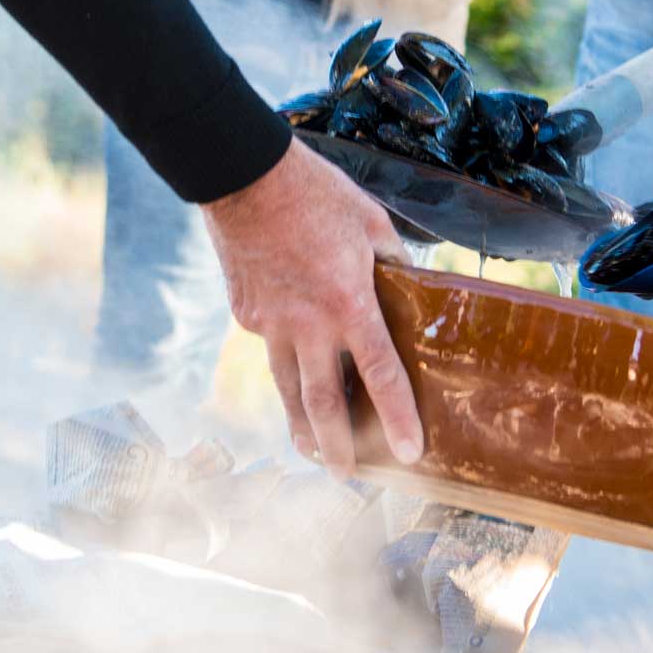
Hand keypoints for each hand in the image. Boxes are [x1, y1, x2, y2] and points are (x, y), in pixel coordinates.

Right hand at [202, 139, 422, 477]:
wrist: (242, 176)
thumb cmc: (316, 193)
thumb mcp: (371, 223)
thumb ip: (393, 263)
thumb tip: (411, 285)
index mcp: (349, 304)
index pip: (381, 376)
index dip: (398, 420)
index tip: (410, 454)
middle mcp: (308, 325)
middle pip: (323, 405)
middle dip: (338, 449)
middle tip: (348, 477)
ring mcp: (271, 324)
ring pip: (287, 390)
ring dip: (302, 427)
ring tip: (313, 452)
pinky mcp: (245, 314)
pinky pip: (270, 348)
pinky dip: (285, 363)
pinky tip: (294, 366)